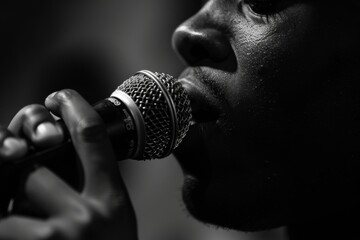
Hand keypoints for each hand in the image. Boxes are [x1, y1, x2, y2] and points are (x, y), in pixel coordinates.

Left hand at [0, 89, 137, 239]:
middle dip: (26, 180)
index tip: (61, 97)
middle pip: (34, 169)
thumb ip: (90, 188)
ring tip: (29, 221)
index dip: (75, 110)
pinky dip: (13, 220)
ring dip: (11, 207)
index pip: (94, 139)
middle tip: (32, 194)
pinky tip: (24, 224)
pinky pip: (5, 221)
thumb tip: (47, 157)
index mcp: (112, 203)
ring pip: (9, 199)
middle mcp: (87, 218)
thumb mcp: (112, 219)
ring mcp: (56, 239)